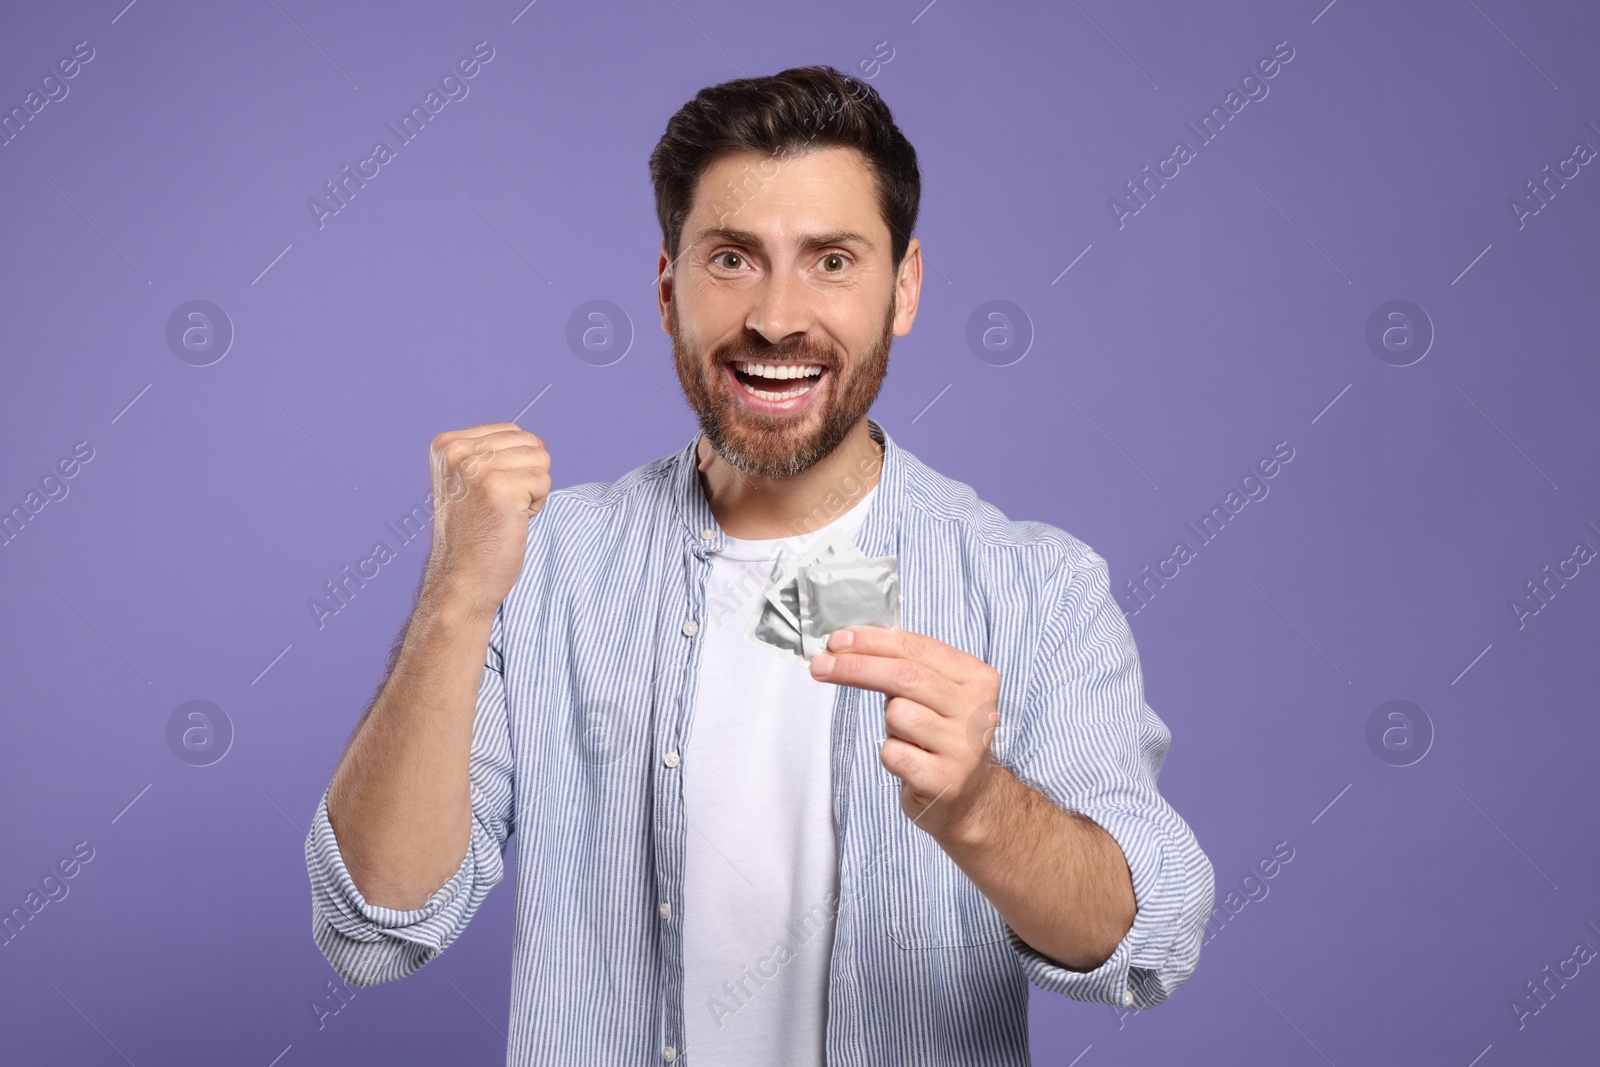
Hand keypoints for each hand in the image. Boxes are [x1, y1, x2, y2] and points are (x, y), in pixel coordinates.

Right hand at [423, 423, 550, 618]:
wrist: (462, 578)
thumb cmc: (474, 533)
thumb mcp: (471, 480)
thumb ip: (492, 453)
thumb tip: (537, 442)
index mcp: (447, 444)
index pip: (513, 432)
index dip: (514, 466)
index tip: (488, 495)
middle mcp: (458, 451)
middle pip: (530, 443)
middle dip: (525, 477)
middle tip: (498, 507)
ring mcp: (478, 468)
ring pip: (540, 459)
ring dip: (532, 491)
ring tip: (504, 513)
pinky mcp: (501, 487)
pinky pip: (544, 481)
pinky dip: (536, 505)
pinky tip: (512, 521)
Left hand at [809, 626, 1003, 843]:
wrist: (970, 797)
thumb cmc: (940, 736)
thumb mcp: (936, 694)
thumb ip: (906, 666)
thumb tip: (847, 646)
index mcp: (977, 678)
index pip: (917, 648)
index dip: (872, 642)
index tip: (837, 641)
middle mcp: (976, 710)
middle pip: (904, 676)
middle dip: (855, 667)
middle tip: (820, 666)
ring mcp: (963, 747)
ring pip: (897, 714)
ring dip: (888, 723)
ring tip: (907, 737)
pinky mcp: (944, 780)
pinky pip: (893, 753)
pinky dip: (891, 754)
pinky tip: (910, 761)